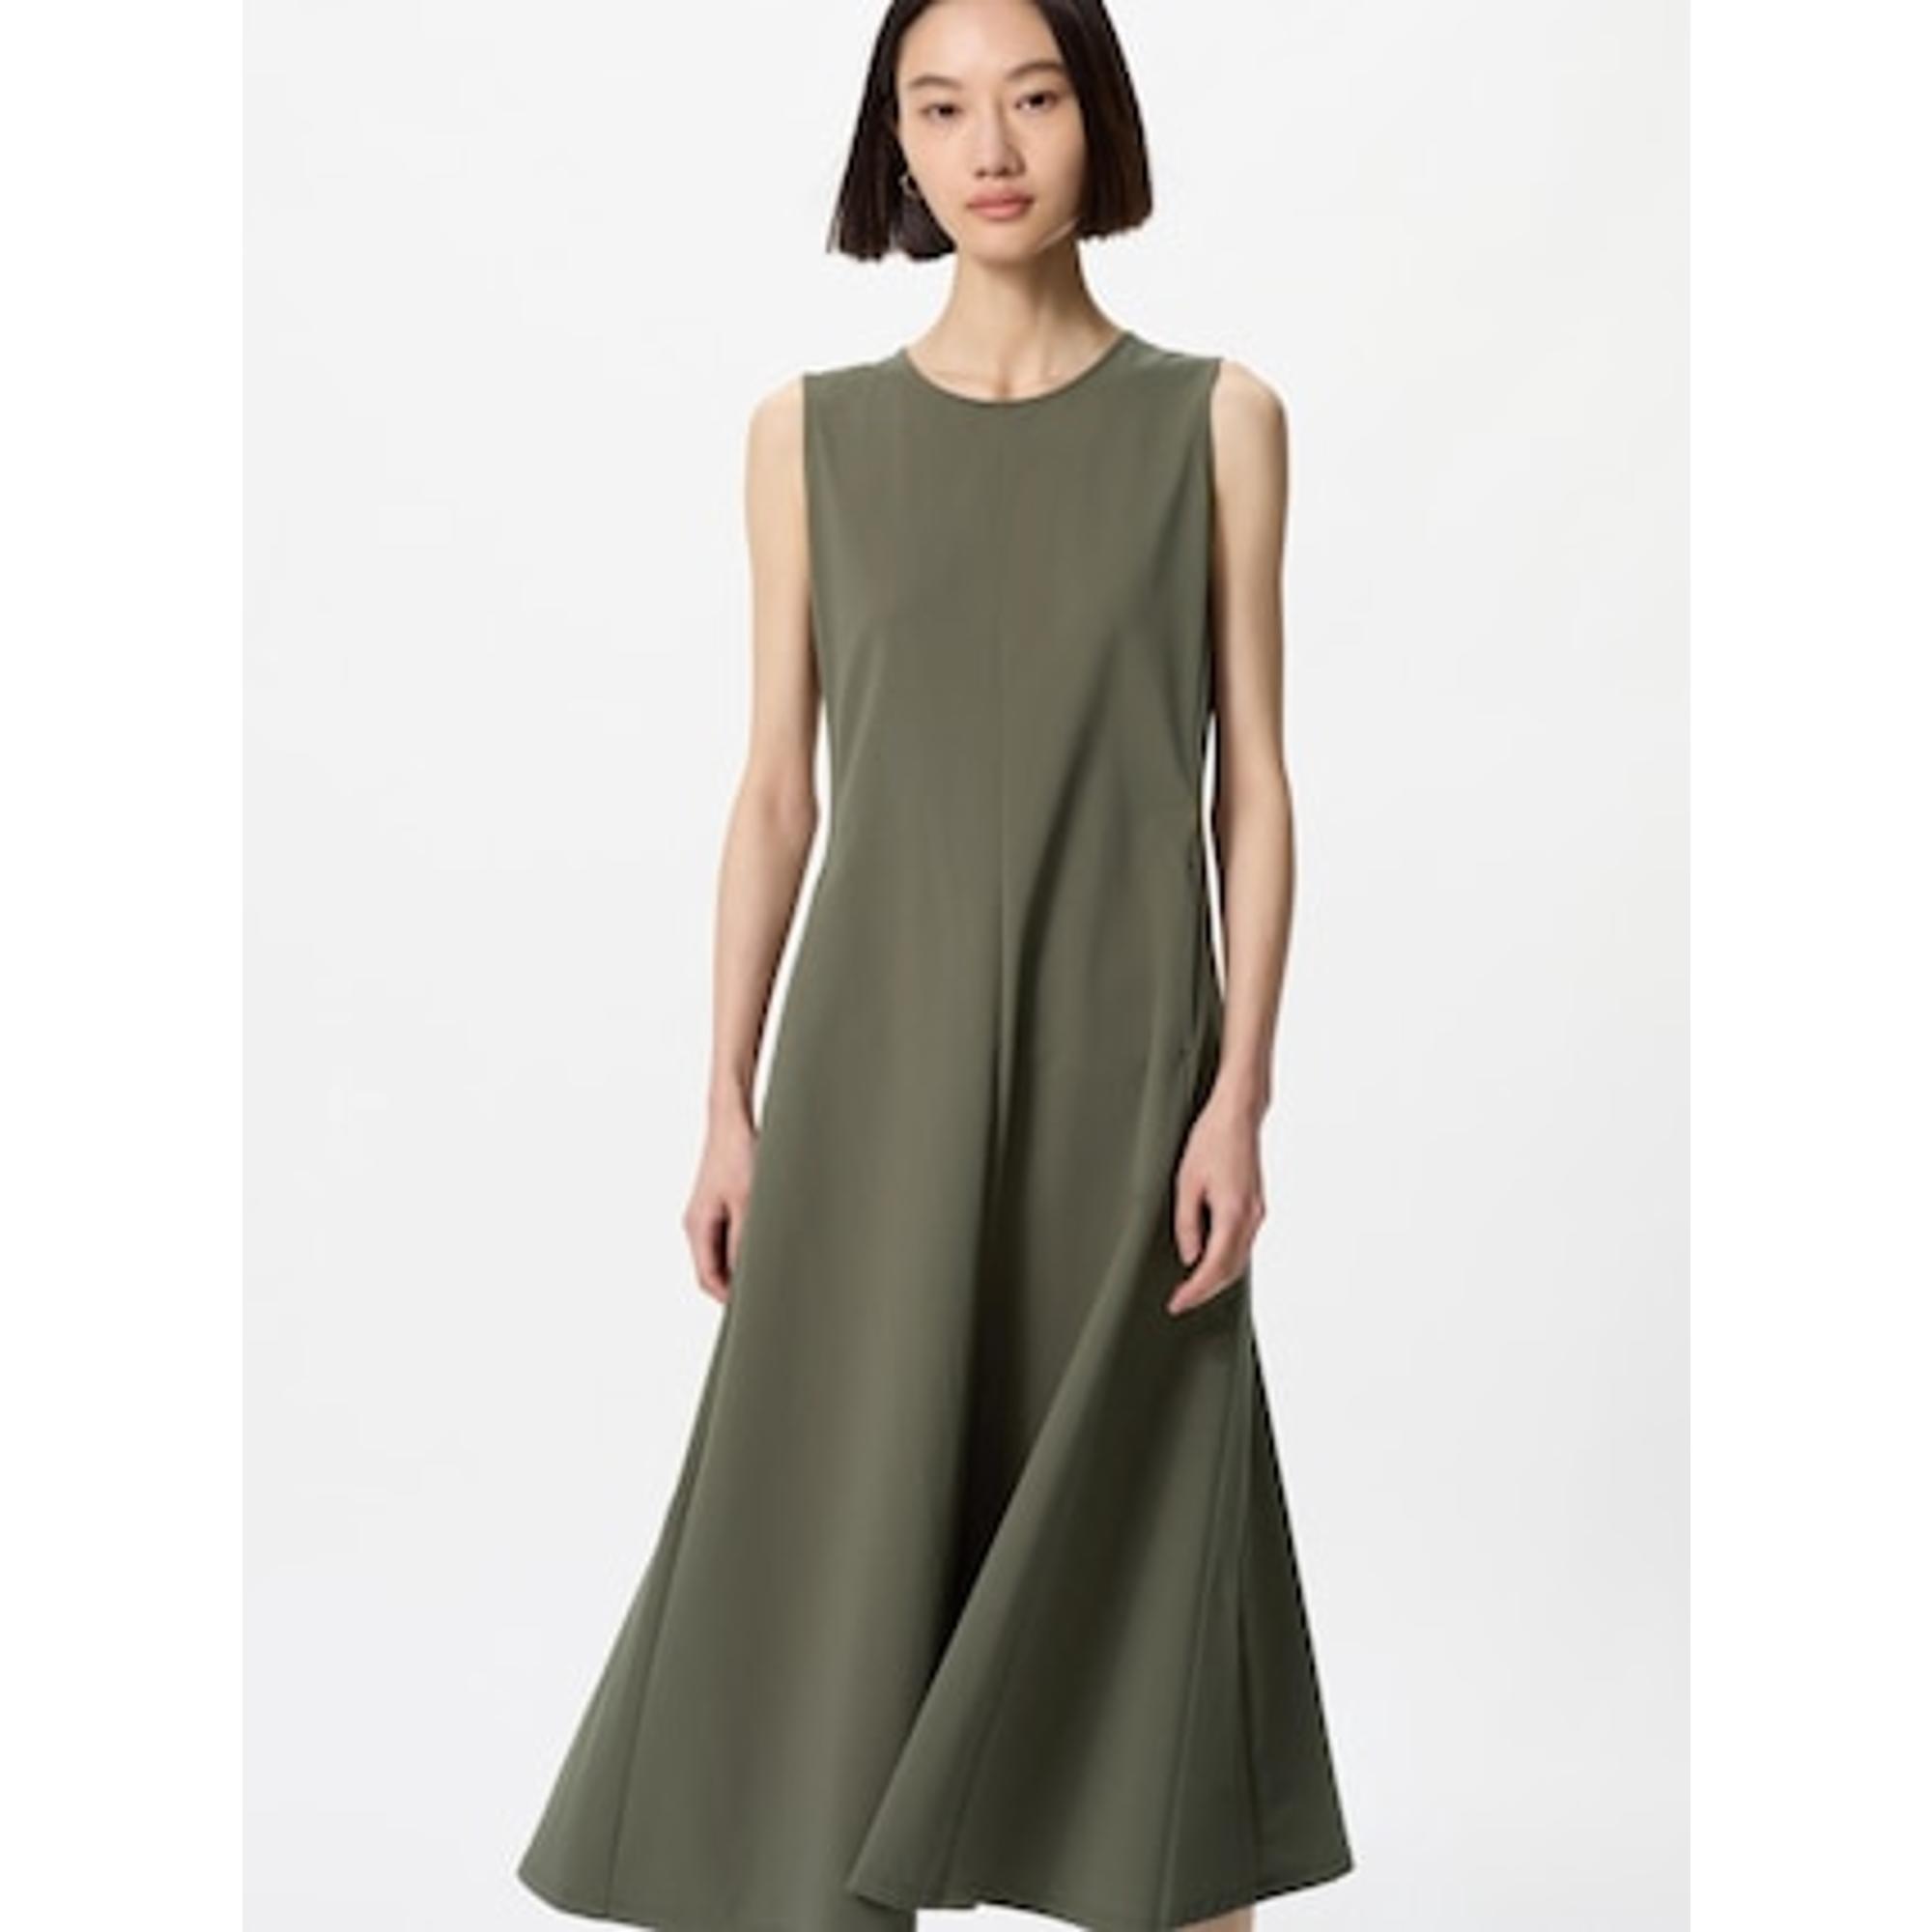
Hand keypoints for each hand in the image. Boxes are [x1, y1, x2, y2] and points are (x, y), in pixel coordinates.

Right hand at [682, 1108, 757, 1304]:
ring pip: (722, 1254)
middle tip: (769, 1292)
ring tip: (772, 1267)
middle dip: (737, 1284)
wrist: (732, 1120)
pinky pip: (728, 1238)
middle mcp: (697, 1224)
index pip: (707, 1279)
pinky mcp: (718, 1205)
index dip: (730, 1299)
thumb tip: (748, 1276)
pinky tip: (767, 1243)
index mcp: (697, 1227)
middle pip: (713, 1270)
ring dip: (743, 1264)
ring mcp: (707, 1215)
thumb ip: (744, 1241)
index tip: (756, 1308)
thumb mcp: (747, 1202)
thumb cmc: (738, 1155)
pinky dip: (745, 1246)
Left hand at [1167, 1089, 1265, 1314]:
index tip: (1177, 1303)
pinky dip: (1226, 1259)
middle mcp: (1251, 1218)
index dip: (1195, 1291)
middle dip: (1206, 1290)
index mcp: (1233, 1214)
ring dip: (1216, 1277)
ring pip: (1239, 1259)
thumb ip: (1187, 1223)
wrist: (1238, 1115)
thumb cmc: (1211, 1140)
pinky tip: (1208, 1259)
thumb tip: (1189, 1255)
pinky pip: (1242, 1244)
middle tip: (1180, 1300)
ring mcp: (1257, 1213)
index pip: (1215, 1268)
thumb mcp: (1186, 1182)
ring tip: (1190, 1286)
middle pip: (1231, 1270)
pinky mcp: (1256, 1206)